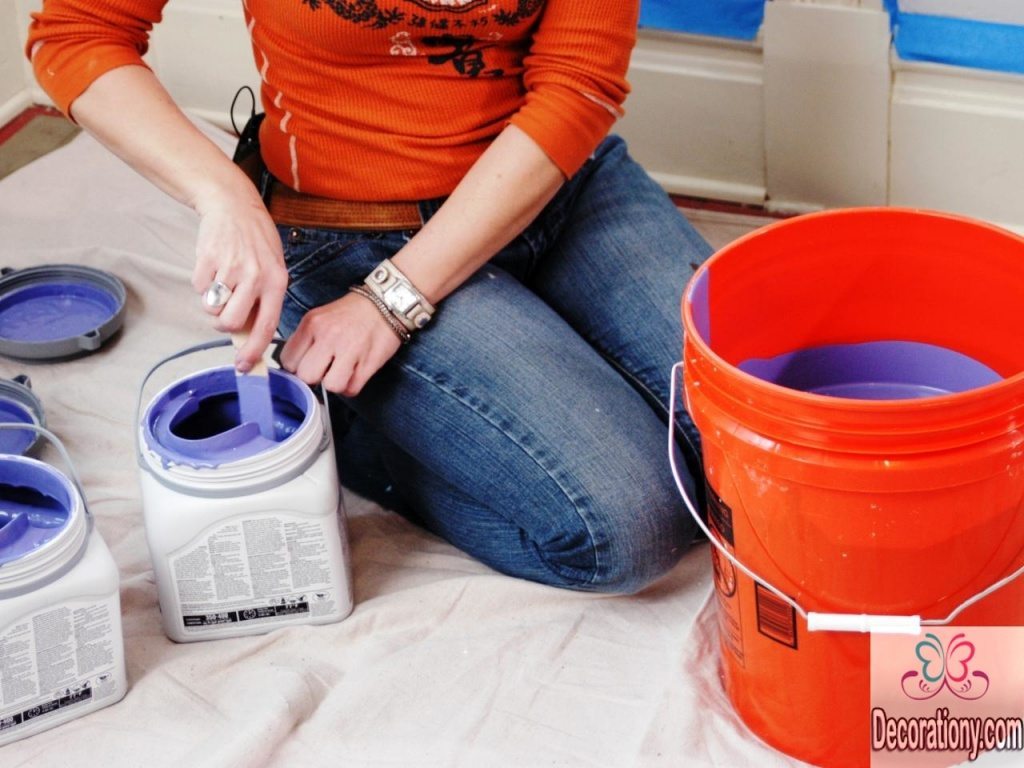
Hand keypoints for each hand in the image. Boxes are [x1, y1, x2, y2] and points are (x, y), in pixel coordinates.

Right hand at [192, 184, 287, 370]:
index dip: (253, 351)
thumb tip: (248, 338)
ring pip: (212, 308)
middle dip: (222, 324)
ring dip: (211, 304)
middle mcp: (256, 276)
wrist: (233, 205)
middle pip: (231, 323)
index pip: (266, 327)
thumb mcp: (271, 269)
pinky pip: (198, 288)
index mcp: (277, 282)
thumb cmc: (255, 241)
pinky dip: (201, 282)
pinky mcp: (208, 258)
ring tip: (220, 283)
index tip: (244, 367)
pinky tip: (213, 265)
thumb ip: (263, 301)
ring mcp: (231, 267)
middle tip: (223, 311)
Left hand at [279, 292, 402, 395]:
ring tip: (341, 372)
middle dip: (314, 378)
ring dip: (335, 383)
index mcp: (312, 324)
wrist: (386, 303)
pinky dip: (352, 386)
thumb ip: (305, 339)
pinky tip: (354, 373)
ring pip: (330, 386)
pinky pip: (351, 389)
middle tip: (324, 370)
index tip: (305, 365)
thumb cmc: (352, 312)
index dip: (296, 367)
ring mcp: (349, 350)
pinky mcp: (368, 363)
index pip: (288, 360)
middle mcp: (328, 336)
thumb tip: (295, 364)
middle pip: (306, 376)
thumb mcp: (320, 316)